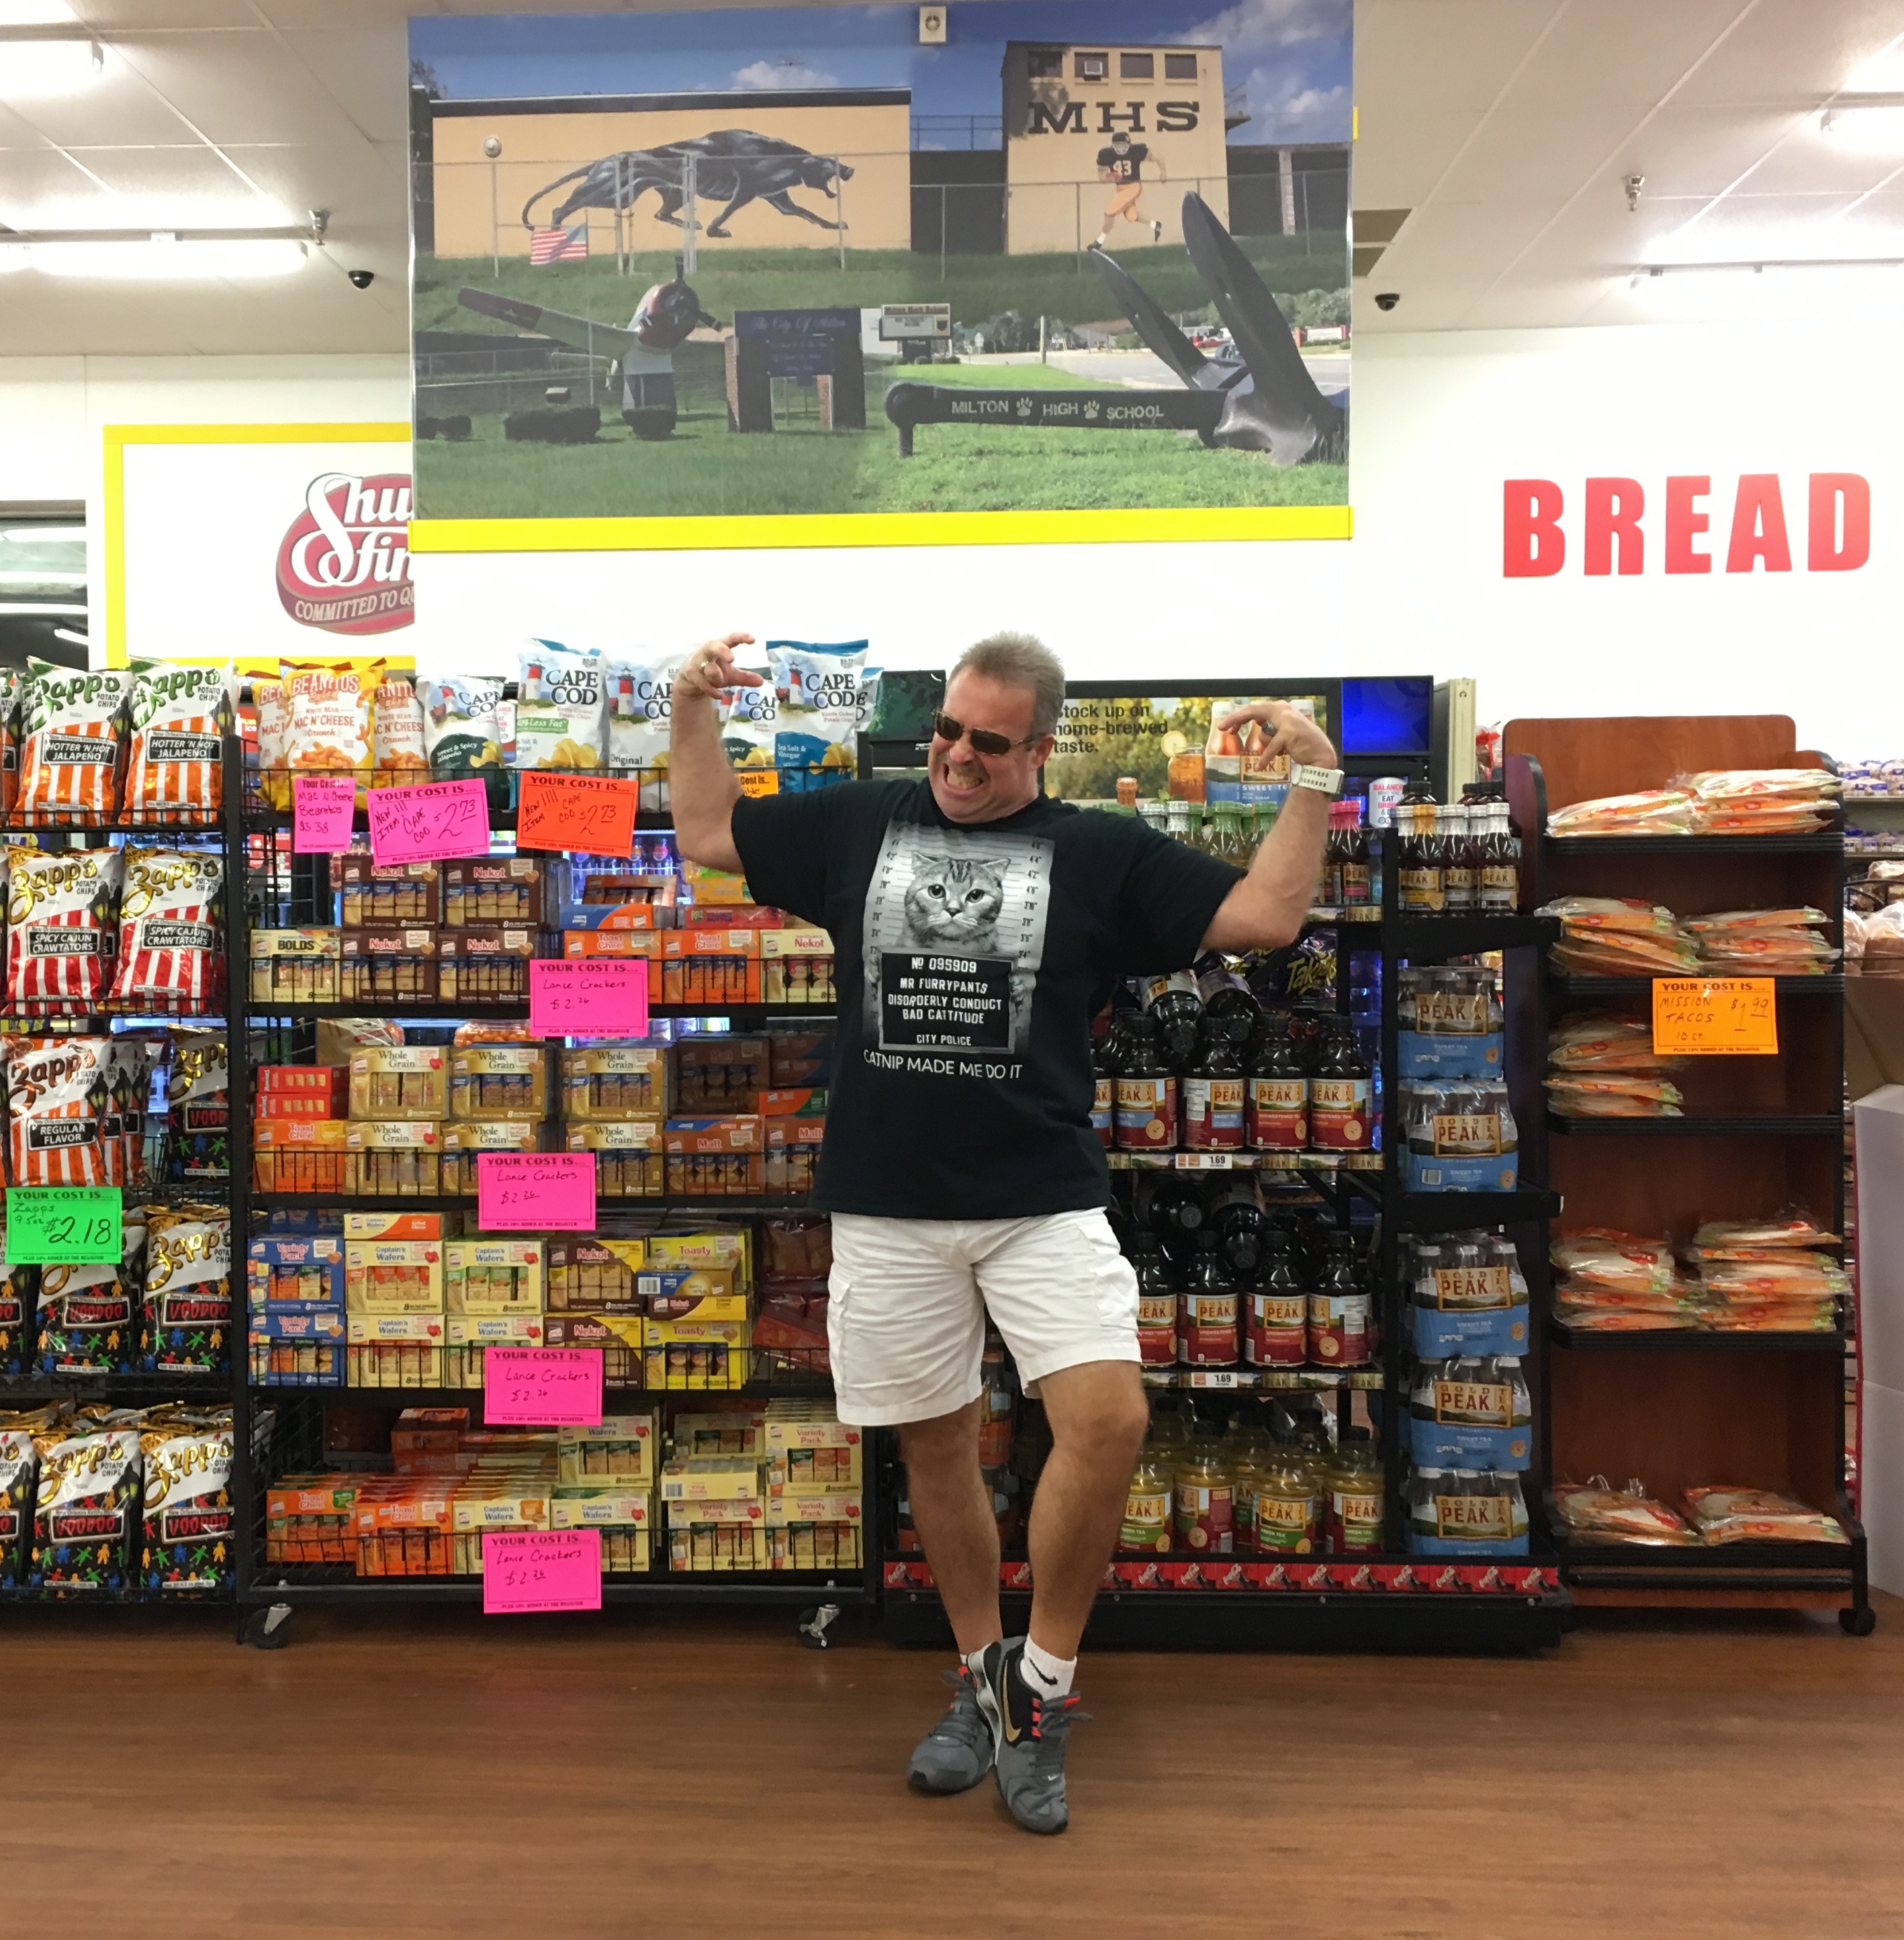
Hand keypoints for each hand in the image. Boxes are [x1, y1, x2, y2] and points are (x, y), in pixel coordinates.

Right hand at [675, 633, 763, 703]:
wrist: (690, 682)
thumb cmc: (712, 673)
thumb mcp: (730, 675)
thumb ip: (745, 677)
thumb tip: (761, 681)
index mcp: (718, 647)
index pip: (730, 639)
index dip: (741, 638)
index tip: (753, 640)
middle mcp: (707, 652)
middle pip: (713, 646)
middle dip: (722, 651)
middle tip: (732, 658)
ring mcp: (697, 663)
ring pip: (708, 668)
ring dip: (716, 676)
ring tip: (721, 682)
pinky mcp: (691, 675)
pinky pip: (702, 682)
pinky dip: (712, 690)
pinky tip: (720, 695)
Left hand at [1212, 700, 1335, 770]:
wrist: (1320, 755)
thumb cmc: (1300, 744)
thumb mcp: (1282, 732)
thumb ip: (1270, 726)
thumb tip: (1255, 725)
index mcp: (1280, 708)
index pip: (1254, 708)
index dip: (1238, 717)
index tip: (1226, 727)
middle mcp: (1282, 709)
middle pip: (1252, 711)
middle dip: (1236, 719)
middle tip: (1221, 728)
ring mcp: (1286, 720)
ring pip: (1263, 734)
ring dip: (1270, 747)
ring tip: (1283, 751)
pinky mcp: (1289, 733)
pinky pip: (1270, 747)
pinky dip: (1265, 758)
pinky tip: (1259, 767)